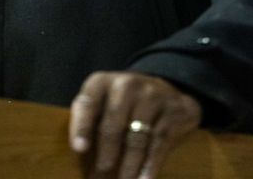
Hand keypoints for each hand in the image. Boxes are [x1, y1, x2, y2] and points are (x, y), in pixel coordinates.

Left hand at [69, 70, 201, 178]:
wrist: (164, 89)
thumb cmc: (122, 104)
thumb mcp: (101, 101)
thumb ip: (85, 119)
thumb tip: (79, 150)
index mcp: (103, 82)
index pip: (88, 102)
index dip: (82, 125)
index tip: (79, 148)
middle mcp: (128, 84)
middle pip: (113, 123)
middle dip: (107, 153)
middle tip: (101, 174)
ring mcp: (153, 95)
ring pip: (137, 137)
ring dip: (129, 165)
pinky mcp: (173, 110)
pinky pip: (159, 141)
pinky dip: (151, 163)